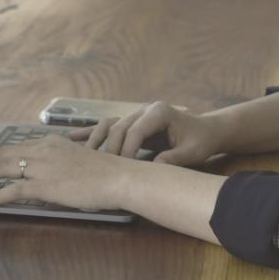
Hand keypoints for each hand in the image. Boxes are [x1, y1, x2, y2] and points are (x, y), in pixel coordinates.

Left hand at [0, 135, 134, 210]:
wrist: (117, 177)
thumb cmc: (105, 171)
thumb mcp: (78, 159)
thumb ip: (61, 161)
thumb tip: (51, 171)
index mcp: (50, 143)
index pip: (15, 147)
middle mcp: (42, 150)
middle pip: (3, 154)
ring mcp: (43, 167)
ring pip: (2, 168)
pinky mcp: (45, 185)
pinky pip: (14, 190)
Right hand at [70, 101, 223, 166]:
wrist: (205, 131)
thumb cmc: (200, 141)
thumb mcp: (192, 152)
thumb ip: (173, 159)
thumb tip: (153, 169)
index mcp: (159, 112)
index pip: (135, 130)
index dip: (126, 150)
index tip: (122, 169)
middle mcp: (144, 109)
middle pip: (118, 127)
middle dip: (109, 149)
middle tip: (101, 170)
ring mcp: (136, 114)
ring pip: (109, 125)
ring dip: (95, 140)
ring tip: (81, 156)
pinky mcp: (132, 122)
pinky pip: (108, 126)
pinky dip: (91, 133)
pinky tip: (72, 138)